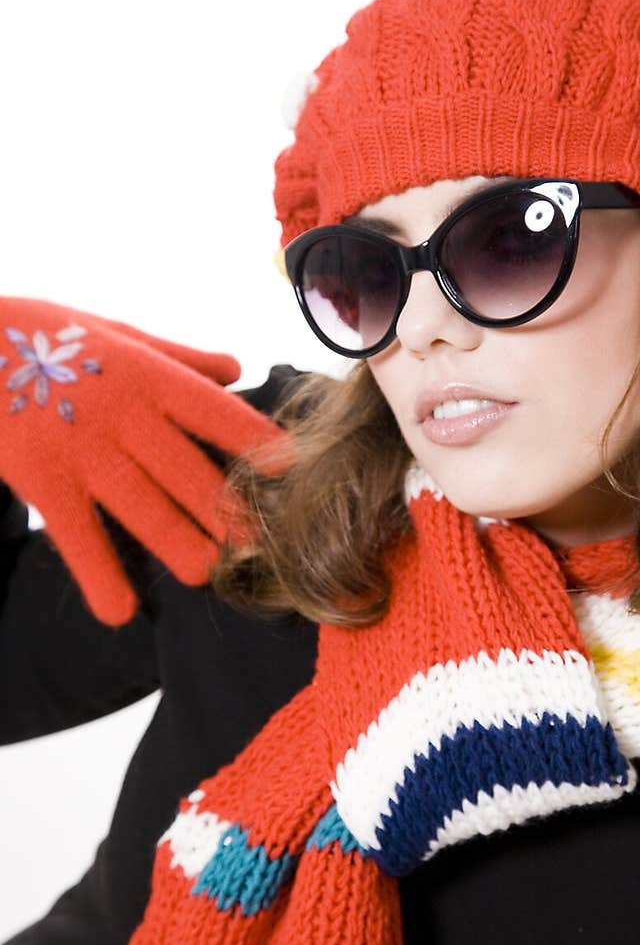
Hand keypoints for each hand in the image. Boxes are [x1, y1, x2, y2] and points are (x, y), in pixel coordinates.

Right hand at [0, 296, 288, 625]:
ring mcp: (81, 448)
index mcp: (147, 375)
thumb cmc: (50, 338)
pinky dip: (96, 574)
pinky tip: (118, 611)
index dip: (254, 440)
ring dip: (176, 543)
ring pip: (140, 505)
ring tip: (204, 573)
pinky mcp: (41, 478)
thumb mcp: (116, 333)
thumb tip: (236, 368)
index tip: (292, 469)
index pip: (212, 411)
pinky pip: (75, 534)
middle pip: (185, 469)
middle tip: (259, 544)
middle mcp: (121, 413)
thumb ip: (178, 357)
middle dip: (224, 508)